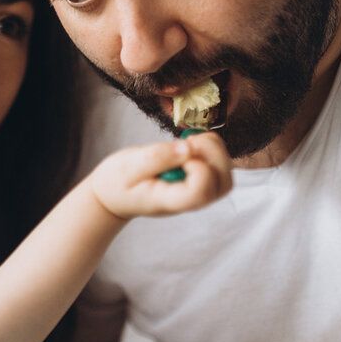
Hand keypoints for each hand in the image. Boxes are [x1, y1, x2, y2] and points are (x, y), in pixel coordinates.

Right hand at [92, 131, 231, 218]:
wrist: (114, 195)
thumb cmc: (117, 183)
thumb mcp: (128, 166)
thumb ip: (157, 157)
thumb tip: (188, 148)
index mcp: (170, 200)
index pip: (201, 192)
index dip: (199, 167)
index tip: (180, 152)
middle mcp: (189, 200)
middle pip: (222, 184)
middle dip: (214, 154)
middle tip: (188, 141)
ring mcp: (197, 193)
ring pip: (226, 175)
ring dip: (214, 150)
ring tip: (188, 142)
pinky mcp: (199, 182)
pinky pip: (220, 166)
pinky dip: (211, 148)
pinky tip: (191, 144)